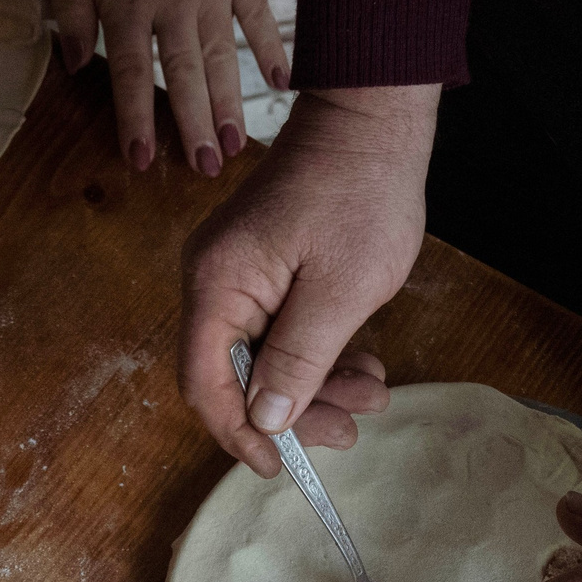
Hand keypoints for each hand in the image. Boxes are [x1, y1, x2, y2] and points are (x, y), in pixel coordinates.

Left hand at [47, 0, 288, 175]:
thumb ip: (71, 8)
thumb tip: (75, 65)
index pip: (133, 73)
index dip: (136, 119)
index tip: (142, 160)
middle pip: (184, 74)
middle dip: (193, 126)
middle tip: (206, 170)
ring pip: (222, 54)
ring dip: (229, 103)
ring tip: (235, 146)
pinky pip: (259, 11)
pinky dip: (272, 47)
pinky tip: (282, 84)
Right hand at [180, 86, 438, 477]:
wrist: (375, 116)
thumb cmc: (361, 188)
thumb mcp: (340, 290)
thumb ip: (299, 361)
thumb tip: (265, 420)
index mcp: (218, 285)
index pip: (206, 383)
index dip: (238, 432)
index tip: (279, 465)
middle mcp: (215, 282)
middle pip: (233, 376)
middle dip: (291, 412)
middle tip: (347, 430)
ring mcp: (239, 275)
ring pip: (263, 358)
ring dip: (315, 385)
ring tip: (370, 392)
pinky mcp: (266, 270)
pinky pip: (280, 331)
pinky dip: (318, 354)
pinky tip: (361, 363)